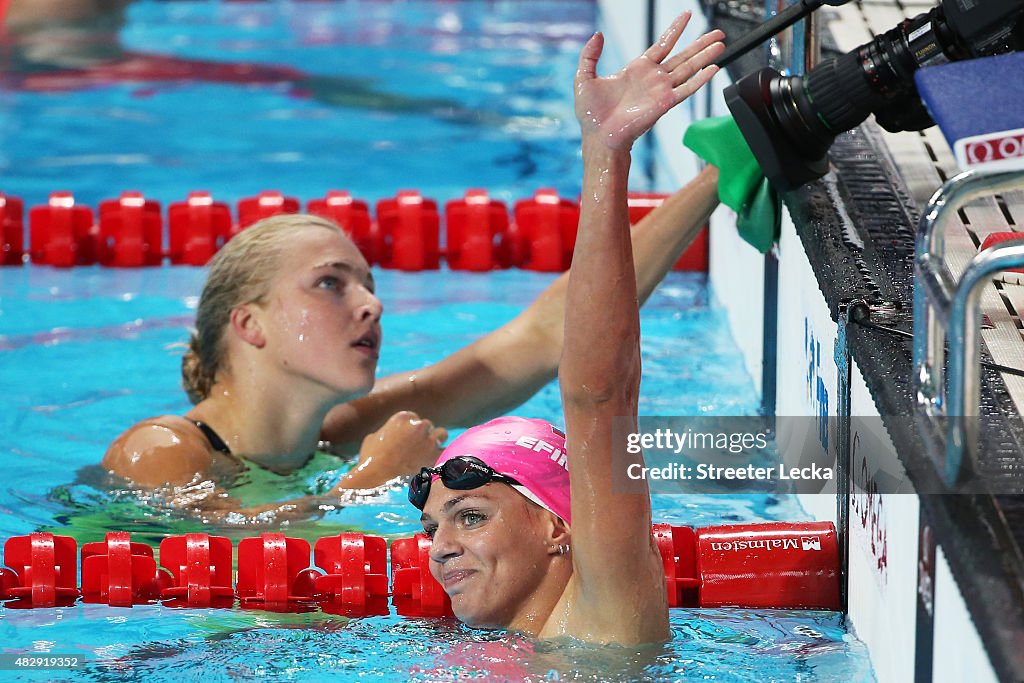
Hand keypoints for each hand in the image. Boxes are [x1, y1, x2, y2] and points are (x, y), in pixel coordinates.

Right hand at [336, 411, 447, 488]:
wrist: (375, 476)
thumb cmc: (370, 458)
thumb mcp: (373, 437)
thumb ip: (387, 431)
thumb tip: (390, 435)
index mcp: (403, 417)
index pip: (414, 419)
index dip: (411, 429)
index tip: (408, 439)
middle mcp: (419, 425)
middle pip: (428, 426)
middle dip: (423, 435)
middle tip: (417, 448)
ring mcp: (429, 440)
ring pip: (441, 434)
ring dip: (436, 441)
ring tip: (428, 452)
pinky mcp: (435, 456)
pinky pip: (445, 452)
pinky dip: (441, 457)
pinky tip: (434, 463)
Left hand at [574, 12, 723, 149]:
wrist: (597, 136)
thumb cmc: (591, 114)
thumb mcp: (584, 77)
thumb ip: (590, 55)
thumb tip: (597, 35)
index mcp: (637, 70)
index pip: (662, 44)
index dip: (675, 30)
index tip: (686, 15)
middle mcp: (653, 79)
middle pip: (683, 56)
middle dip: (701, 44)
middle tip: (718, 33)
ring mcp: (660, 90)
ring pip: (688, 68)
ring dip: (705, 56)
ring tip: (721, 44)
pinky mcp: (664, 103)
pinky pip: (686, 89)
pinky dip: (701, 79)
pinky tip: (713, 68)